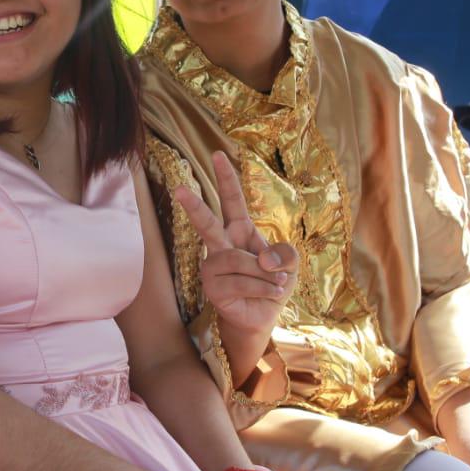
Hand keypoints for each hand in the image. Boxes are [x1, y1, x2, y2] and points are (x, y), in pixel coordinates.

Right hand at [171, 152, 297, 335]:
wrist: (263, 316)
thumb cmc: (273, 283)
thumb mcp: (291, 263)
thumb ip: (286, 254)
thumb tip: (264, 259)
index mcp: (240, 231)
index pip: (232, 201)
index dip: (226, 178)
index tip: (218, 154)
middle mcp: (221, 245)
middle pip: (206, 224)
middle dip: (194, 206)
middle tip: (179, 189)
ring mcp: (213, 267)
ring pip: (239, 261)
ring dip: (266, 274)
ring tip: (278, 284)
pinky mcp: (212, 289)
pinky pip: (241, 282)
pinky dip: (264, 288)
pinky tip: (272, 293)